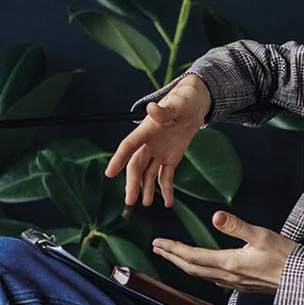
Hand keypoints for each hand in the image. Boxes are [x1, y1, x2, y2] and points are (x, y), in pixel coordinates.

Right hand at [104, 73, 211, 206]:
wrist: (194, 104)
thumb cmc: (184, 100)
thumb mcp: (178, 104)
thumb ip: (164, 110)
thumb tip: (151, 109)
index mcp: (146, 130)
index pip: (128, 145)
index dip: (118, 159)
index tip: (109, 174)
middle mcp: (149, 143)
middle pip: (137, 165)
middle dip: (133, 183)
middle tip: (129, 201)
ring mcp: (159, 152)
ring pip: (148, 174)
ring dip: (146, 189)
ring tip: (146, 204)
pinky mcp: (171, 158)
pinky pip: (166, 176)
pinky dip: (166, 189)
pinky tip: (168, 203)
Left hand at [152, 211, 293, 292]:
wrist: (301, 280)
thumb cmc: (285, 257)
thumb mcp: (262, 235)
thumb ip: (237, 226)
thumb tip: (216, 216)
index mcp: (229, 263)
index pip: (192, 256)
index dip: (173, 249)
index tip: (158, 242)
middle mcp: (227, 276)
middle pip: (191, 268)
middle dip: (172, 257)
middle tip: (157, 248)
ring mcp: (233, 282)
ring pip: (200, 274)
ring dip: (182, 264)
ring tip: (171, 255)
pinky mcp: (240, 284)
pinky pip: (211, 278)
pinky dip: (198, 270)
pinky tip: (199, 266)